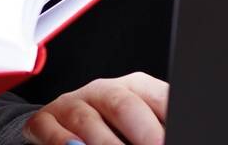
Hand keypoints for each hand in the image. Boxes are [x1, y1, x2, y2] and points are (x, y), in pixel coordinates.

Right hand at [23, 73, 168, 144]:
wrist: (63, 133)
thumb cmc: (115, 134)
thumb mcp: (140, 129)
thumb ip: (158, 130)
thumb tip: (183, 133)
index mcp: (137, 88)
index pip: (159, 98)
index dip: (171, 118)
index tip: (178, 138)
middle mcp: (104, 91)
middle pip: (124, 105)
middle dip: (143, 132)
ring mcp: (72, 104)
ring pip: (87, 120)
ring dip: (105, 144)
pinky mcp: (44, 121)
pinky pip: (50, 130)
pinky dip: (63, 142)